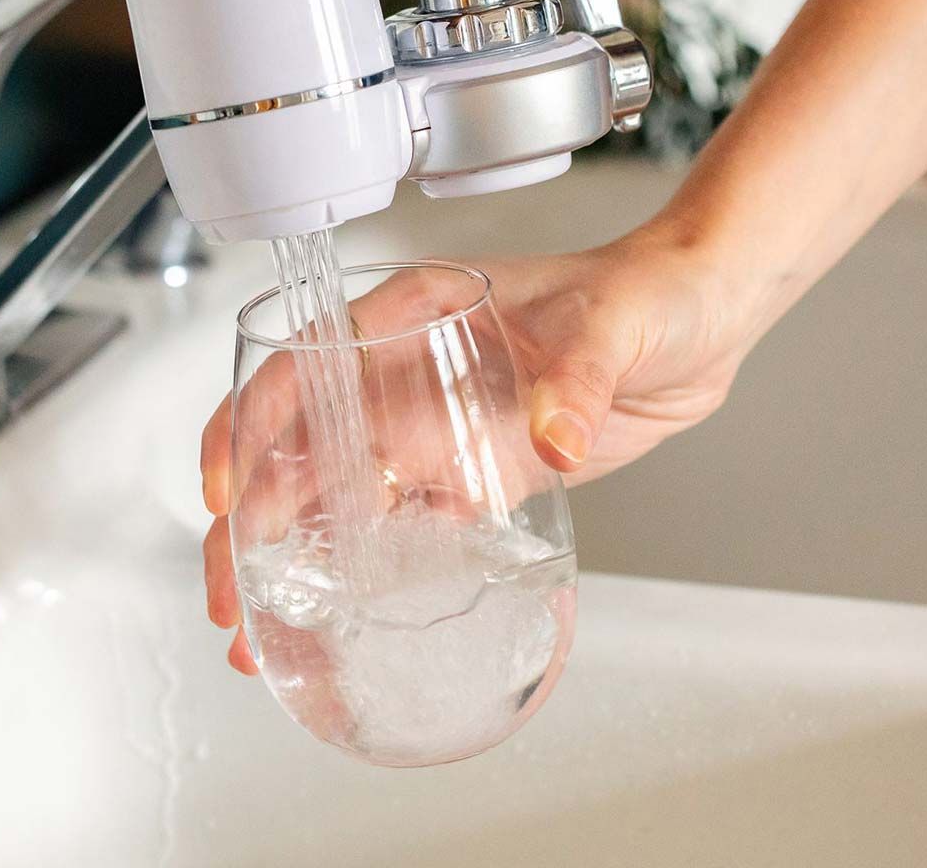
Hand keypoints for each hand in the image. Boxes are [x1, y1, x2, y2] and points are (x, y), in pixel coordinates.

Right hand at [199, 219, 752, 673]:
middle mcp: (405, 374)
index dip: (250, 427)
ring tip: (269, 634)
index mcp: (412, 314)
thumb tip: (555, 435)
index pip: (303, 365)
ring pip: (338, 496)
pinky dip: (365, 569)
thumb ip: (579, 373)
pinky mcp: (473, 474)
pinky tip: (343, 616)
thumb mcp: (611, 322)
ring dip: (296, 562)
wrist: (698, 324)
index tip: (229, 493)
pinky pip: (403, 524)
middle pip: (299, 447)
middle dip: (250, 525)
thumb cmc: (646, 291)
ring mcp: (436, 428)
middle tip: (233, 601)